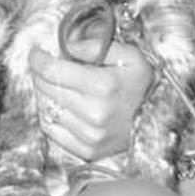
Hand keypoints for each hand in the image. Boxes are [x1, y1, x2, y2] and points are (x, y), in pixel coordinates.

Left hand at [30, 42, 153, 163]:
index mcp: (103, 85)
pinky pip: (51, 129)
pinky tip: (58, 104)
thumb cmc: (140, 86)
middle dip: (39, 73)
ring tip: (53, 84)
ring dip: (44, 93)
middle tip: (44, 65)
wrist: (158, 121)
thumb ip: (97, 45)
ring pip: (46, 108)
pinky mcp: (86, 150)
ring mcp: (89, 135)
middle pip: (46, 88)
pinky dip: (48, 114)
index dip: (38, 59)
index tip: (36, 52)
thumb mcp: (130, 56)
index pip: (52, 70)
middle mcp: (94, 113)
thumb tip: (67, 46)